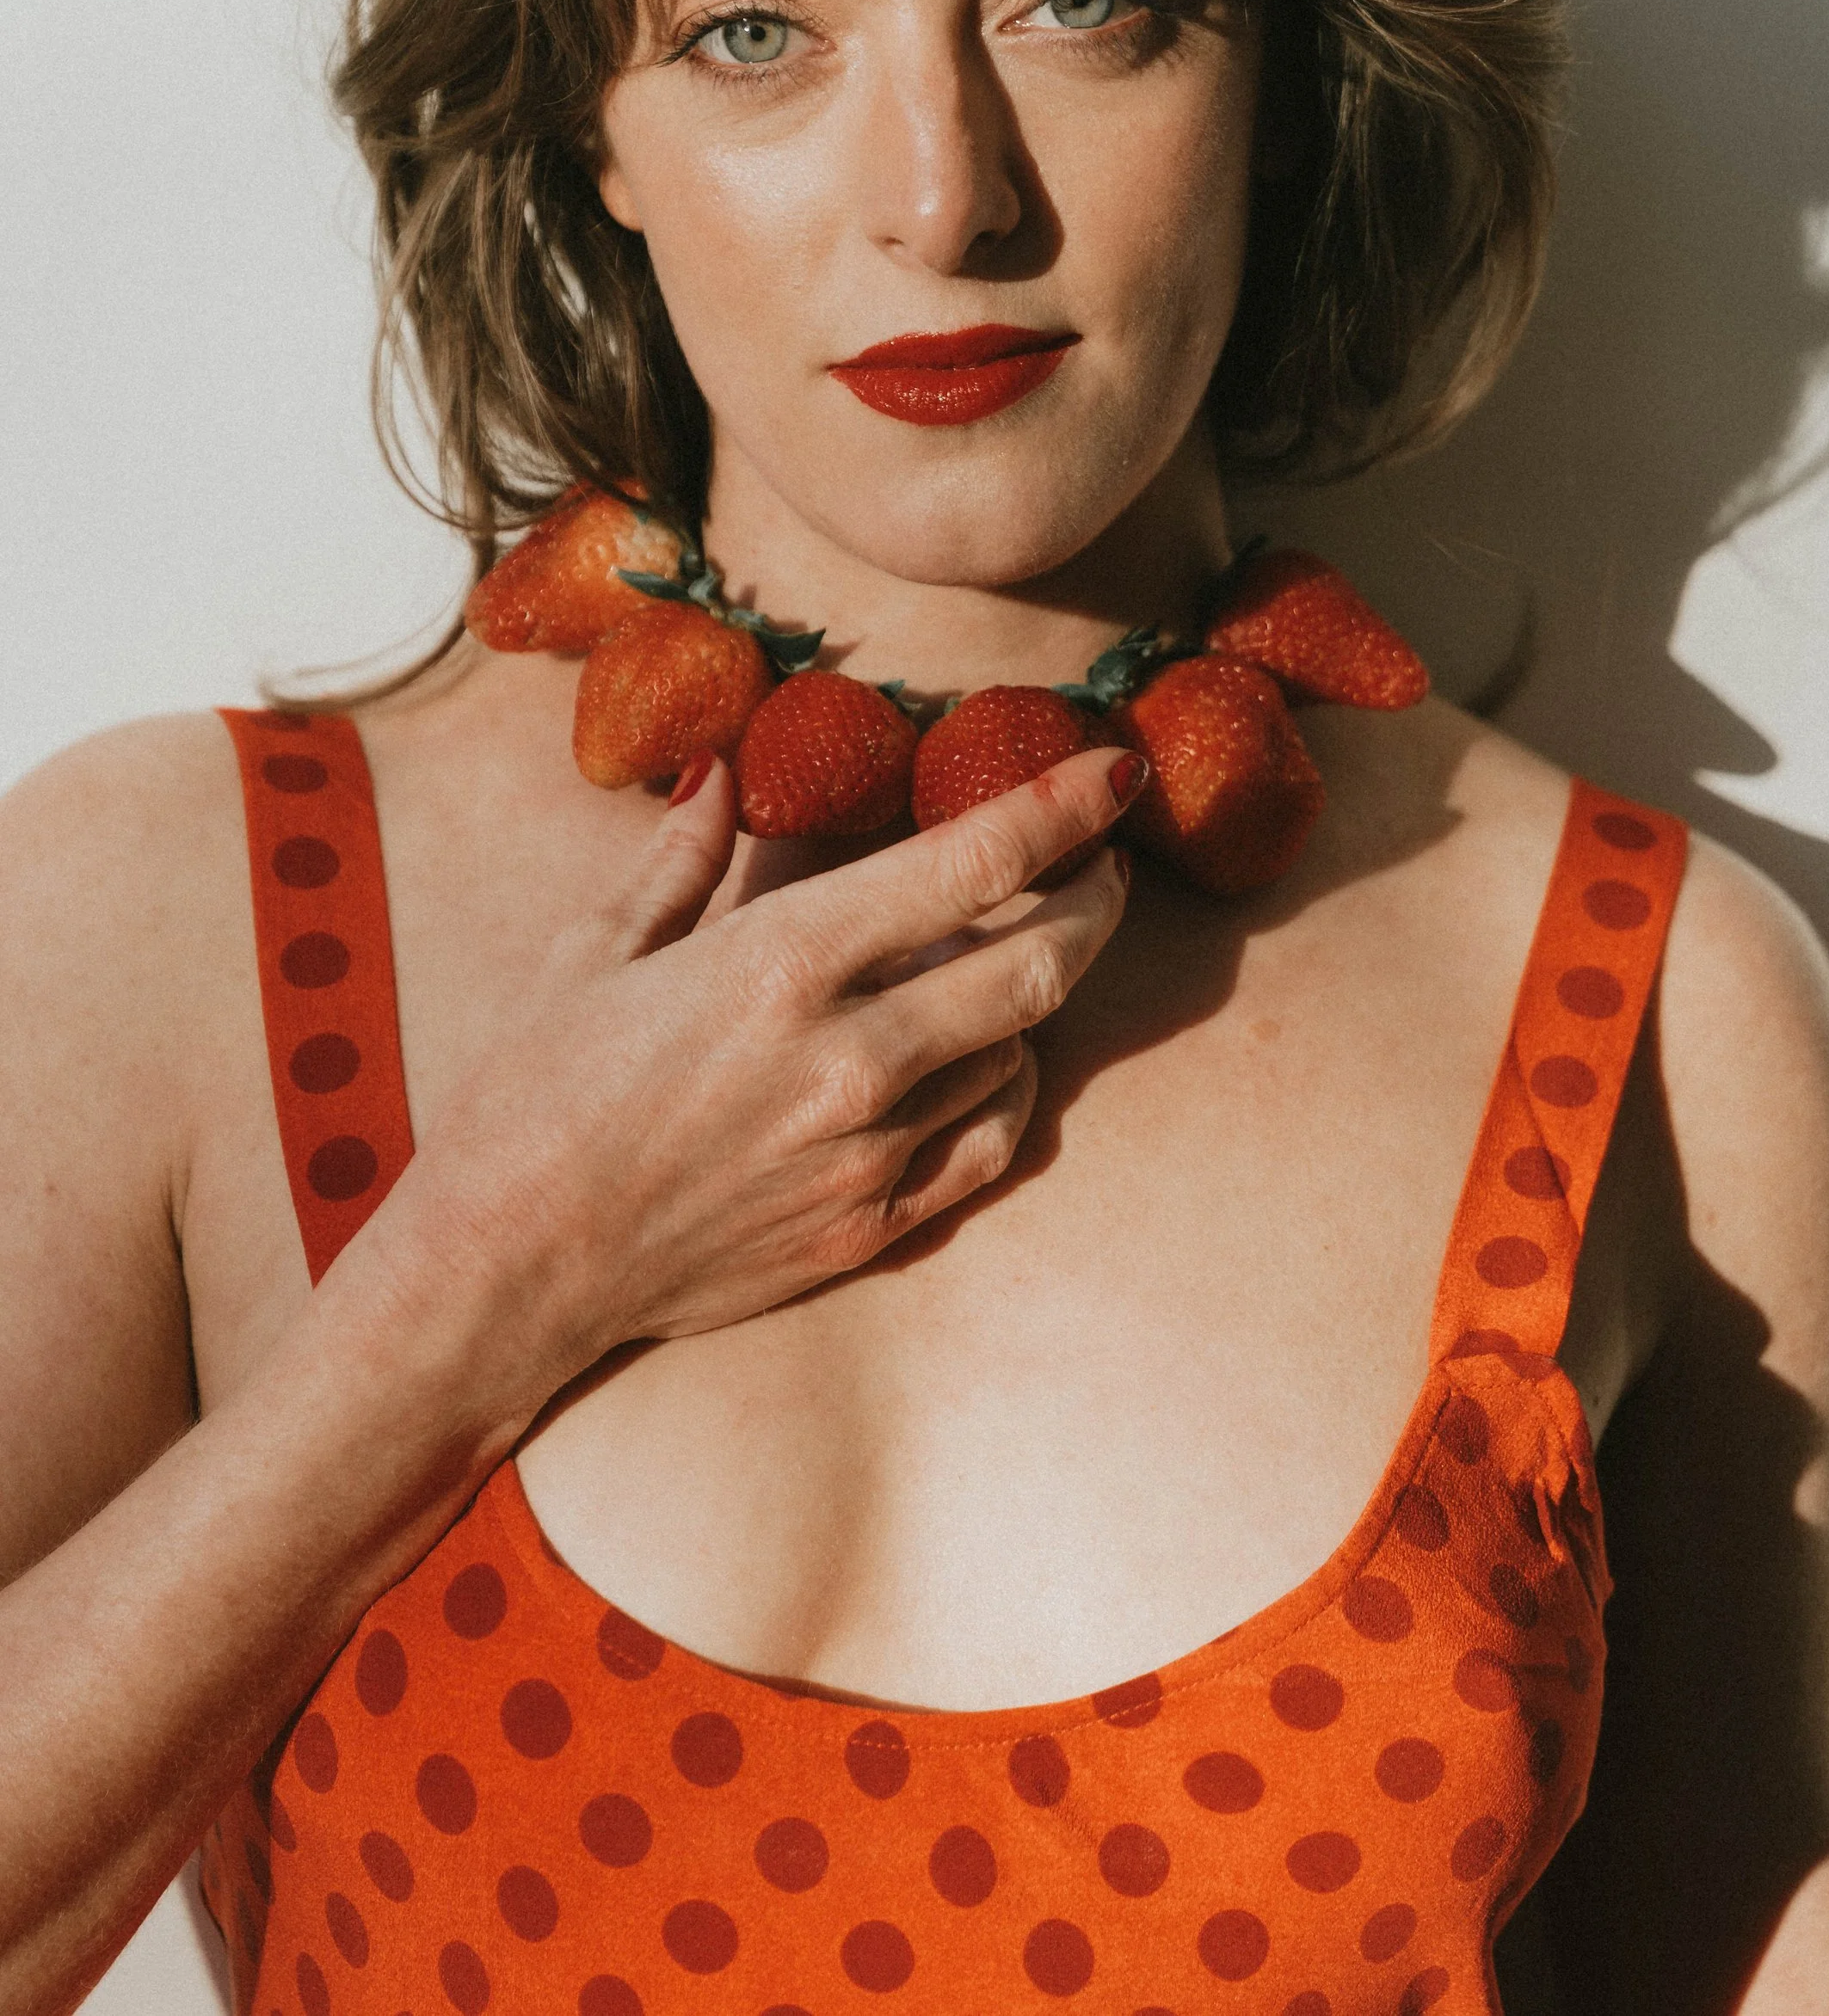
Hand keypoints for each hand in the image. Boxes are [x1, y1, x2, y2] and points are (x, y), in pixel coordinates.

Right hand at [365, 744, 1141, 1414]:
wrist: (502, 1269)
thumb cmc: (531, 1096)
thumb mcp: (595, 949)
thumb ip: (683, 855)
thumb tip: (725, 771)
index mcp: (783, 961)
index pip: (975, 862)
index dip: (1064, 807)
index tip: (1113, 772)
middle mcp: (848, 1055)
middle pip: (1039, 961)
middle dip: (1093, 896)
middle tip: (1103, 859)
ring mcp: (868, 1152)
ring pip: (1018, 1048)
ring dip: (1032, 990)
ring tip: (1005, 951)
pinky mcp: (869, 1228)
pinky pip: (989, 1142)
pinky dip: (1008, 1085)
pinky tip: (983, 1055)